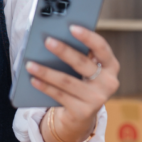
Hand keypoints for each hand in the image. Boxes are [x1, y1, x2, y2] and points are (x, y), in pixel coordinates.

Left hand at [27, 25, 119, 141]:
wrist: (81, 114)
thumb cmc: (81, 81)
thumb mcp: (85, 69)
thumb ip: (79, 54)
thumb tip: (55, 38)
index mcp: (111, 66)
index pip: (102, 48)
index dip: (88, 36)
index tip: (72, 27)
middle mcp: (108, 83)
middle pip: (82, 64)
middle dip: (63, 51)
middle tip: (47, 41)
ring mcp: (97, 99)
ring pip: (67, 82)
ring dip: (46, 72)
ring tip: (30, 64)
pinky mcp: (83, 112)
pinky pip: (60, 96)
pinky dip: (45, 87)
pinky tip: (33, 79)